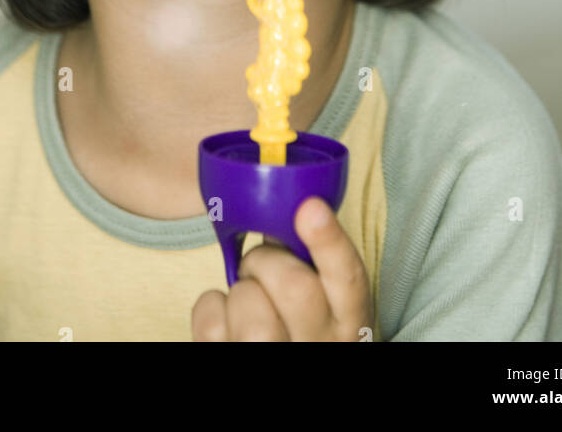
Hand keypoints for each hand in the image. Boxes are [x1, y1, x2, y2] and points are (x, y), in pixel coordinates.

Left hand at [191, 197, 372, 340]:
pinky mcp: (234, 360)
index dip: (329, 243)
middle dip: (265, 260)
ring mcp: (279, 357)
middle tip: (259, 263)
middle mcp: (322, 345)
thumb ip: (306, 254)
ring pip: (250, 308)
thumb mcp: (322, 293)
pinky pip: (212, 323)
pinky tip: (228, 316)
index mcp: (349, 321)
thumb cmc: (299, 319)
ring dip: (241, 289)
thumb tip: (282, 200)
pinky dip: (212, 308)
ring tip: (248, 296)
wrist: (278, 351)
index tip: (310, 207)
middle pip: (294, 287)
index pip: (349, 280)